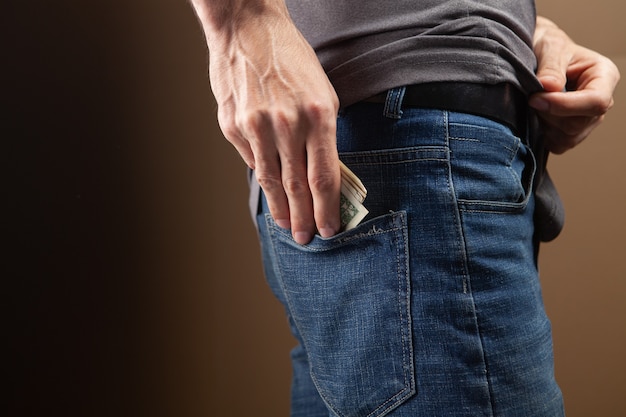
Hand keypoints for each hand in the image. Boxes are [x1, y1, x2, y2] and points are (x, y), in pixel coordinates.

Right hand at [192, 0, 340, 243]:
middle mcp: (286, 124)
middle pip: (298, 187)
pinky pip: (251, 160)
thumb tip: (321, 177)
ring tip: (287, 226)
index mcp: (317, 115)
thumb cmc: (291, 60)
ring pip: (271, 181)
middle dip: (304, 219)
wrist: (248, 28)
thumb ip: (324, 137)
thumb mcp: (323, 94)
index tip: (330, 228)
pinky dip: (263, 177)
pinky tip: (270, 190)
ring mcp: (255, 126)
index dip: (328, 209)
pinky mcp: (232, 125)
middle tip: (307, 238)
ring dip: (281, 209)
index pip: (324, 178)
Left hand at [530, 16, 619, 153]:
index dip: (564, 105)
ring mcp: (587, 120)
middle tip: (530, 97)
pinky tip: (536, 116)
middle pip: (578, 124)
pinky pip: (558, 145)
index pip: (595, 102)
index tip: (535, 98)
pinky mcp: (571, 132)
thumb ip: (550, 67)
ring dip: (544, 124)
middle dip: (548, 115)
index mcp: (604, 76)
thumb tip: (549, 86)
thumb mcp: (549, 48)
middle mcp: (600, 101)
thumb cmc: (548, 46)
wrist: (538, 54)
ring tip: (534, 103)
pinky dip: (543, 134)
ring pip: (567, 138)